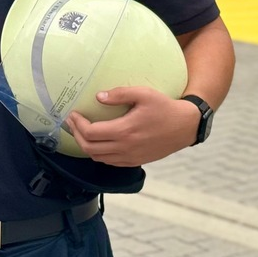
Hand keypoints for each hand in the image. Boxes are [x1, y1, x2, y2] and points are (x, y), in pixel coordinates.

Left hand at [63, 87, 197, 166]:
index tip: (73, 114)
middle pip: (89, 148)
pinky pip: (109, 162)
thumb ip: (119, 94)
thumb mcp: (144, 94)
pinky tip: (99, 142)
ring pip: (98, 157)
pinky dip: (99, 153)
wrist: (185, 127)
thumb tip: (98, 97)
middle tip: (73, 122)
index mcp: (125, 131)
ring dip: (86, 145)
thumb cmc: (165, 108)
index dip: (78, 124)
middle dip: (77, 135)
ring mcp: (129, 157)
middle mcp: (125, 148)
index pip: (91, 133)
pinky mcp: (134, 161)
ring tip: (83, 132)